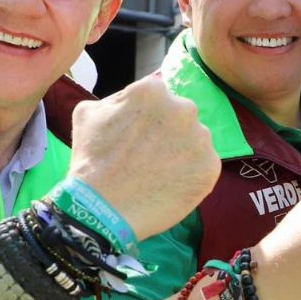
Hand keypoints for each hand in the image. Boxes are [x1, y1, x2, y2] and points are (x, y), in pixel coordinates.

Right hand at [68, 73, 219, 238]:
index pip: (158, 97)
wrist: (103, 209)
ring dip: (181, 151)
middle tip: (147, 156)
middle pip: (180, 116)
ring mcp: (201, 138)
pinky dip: (190, 174)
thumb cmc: (91, 160)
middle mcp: (184, 108)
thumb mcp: (89, 112)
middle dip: (167, 131)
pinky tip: (169, 185)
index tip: (135, 136)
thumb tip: (141, 90)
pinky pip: (203, 165)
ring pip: (194, 140)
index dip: (145, 118)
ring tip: (157, 173)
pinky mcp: (211, 166)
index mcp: (154, 90)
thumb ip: (119, 96)